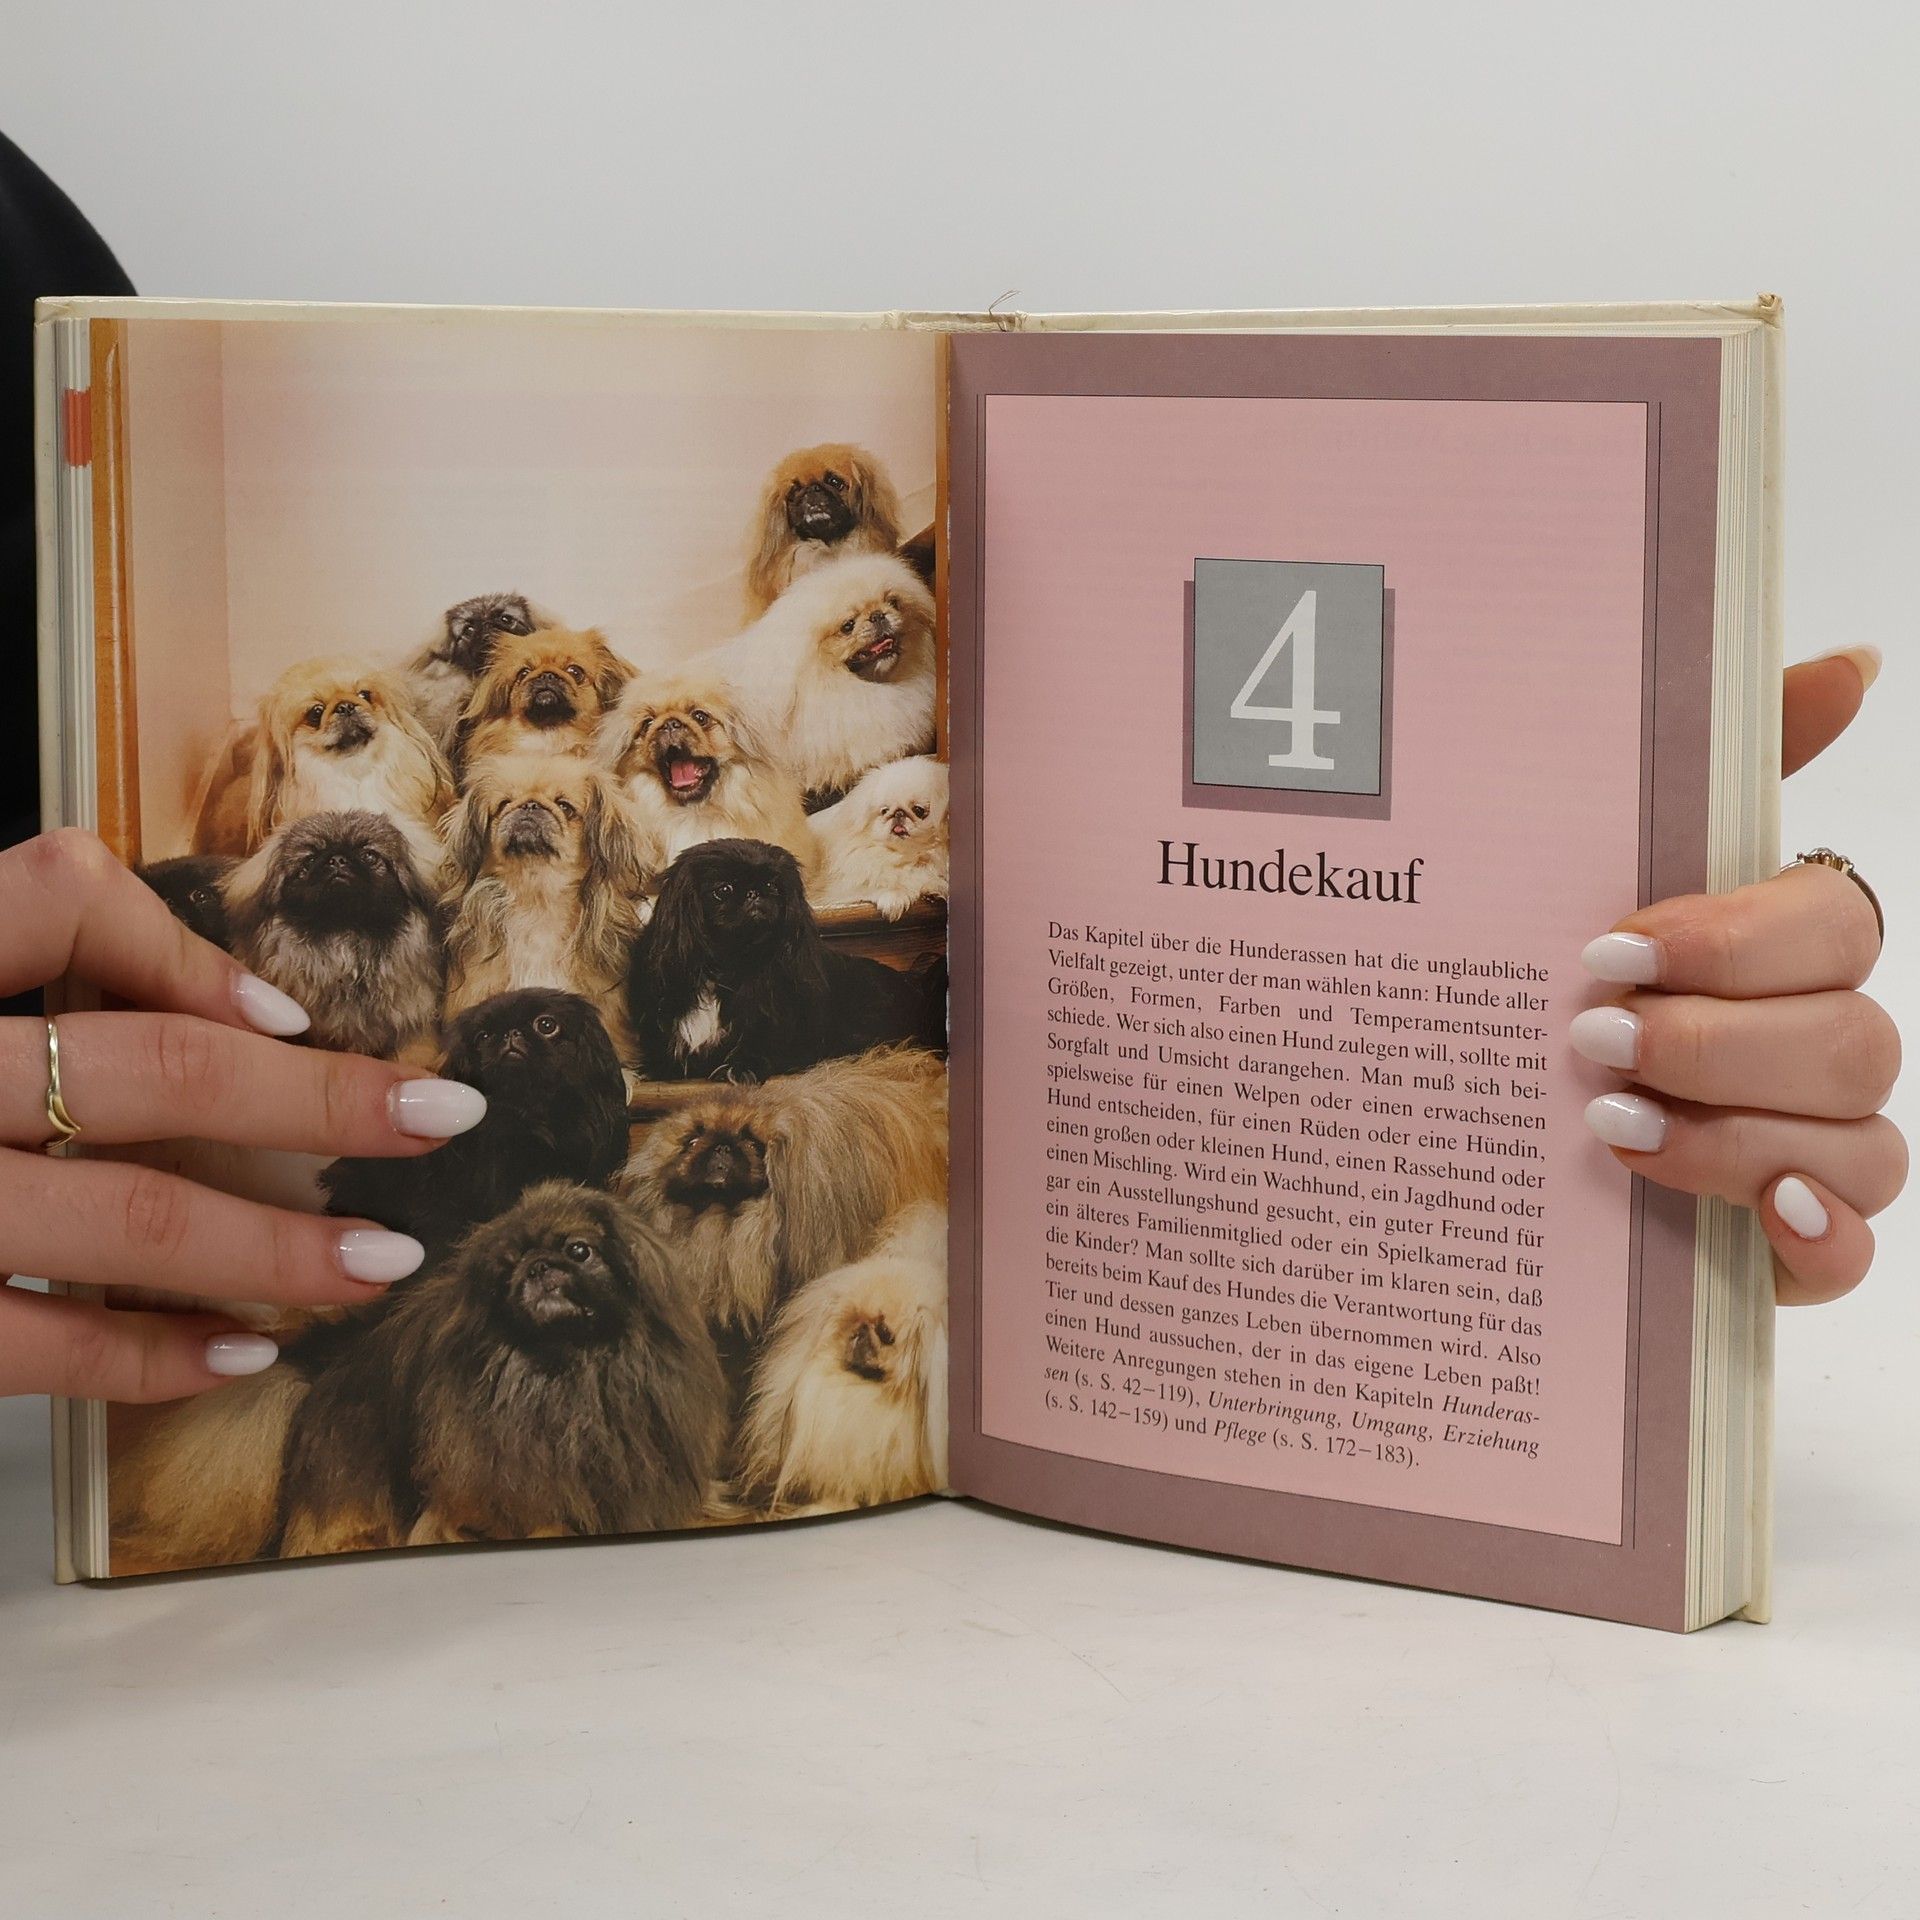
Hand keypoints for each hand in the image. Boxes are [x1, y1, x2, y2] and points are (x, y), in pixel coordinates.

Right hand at [0, 830, 486, 1399]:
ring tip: (375, 1266)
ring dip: (264, 1249)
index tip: (289, 1017)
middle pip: (134, 1074)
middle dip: (310, 1107)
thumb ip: (24, 951)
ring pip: (109, 1221)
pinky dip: (143, 1358)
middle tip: (439, 1122)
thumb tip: (233, 1008)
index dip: (187, 951)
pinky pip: (23, 1349)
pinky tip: (238, 1355)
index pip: (50, 896)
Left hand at [1578, 648, 1903, 1303]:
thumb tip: (1852, 661)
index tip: (1611, 947)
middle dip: (1716, 1043)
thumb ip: (1724, 762)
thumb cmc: (1565, 977)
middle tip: (1592, 1040)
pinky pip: (1852, 1252)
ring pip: (1860, 1142)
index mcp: (1782, 950)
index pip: (1835, 923)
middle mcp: (1817, 1045)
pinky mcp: (1787, 1244)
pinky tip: (1761, 1213)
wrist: (1471, 1117)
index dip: (1735, 938)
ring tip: (1606, 1125)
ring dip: (1733, 1135)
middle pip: (1850, 1040)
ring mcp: (1817, 1148)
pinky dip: (1818, 1236)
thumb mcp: (1604, 863)